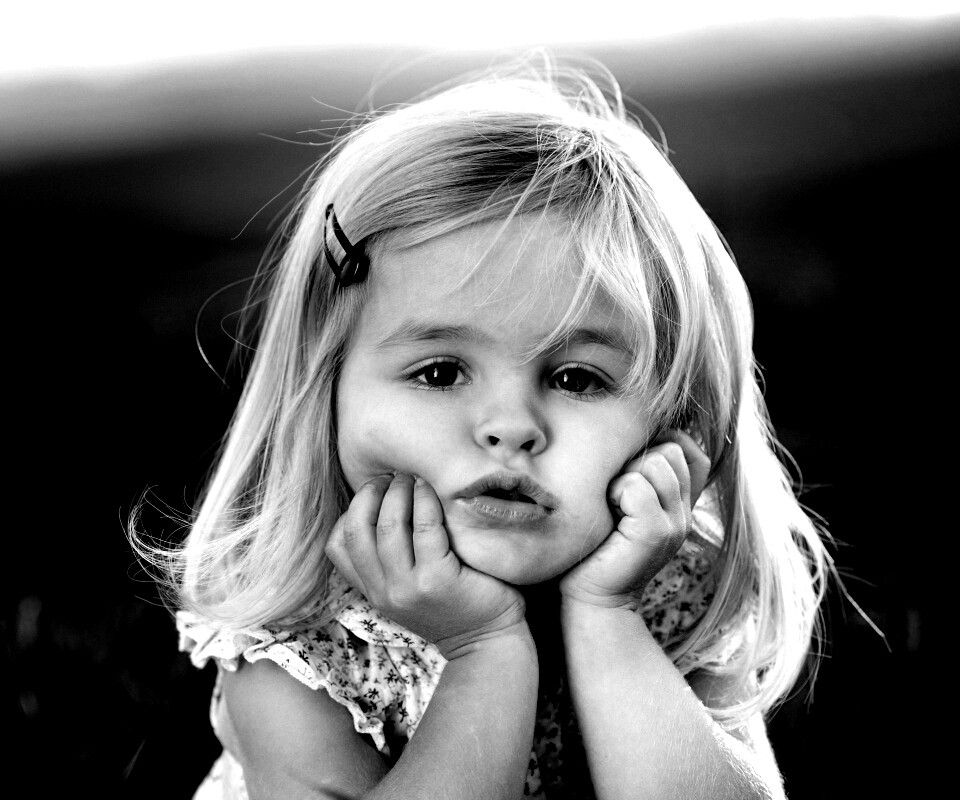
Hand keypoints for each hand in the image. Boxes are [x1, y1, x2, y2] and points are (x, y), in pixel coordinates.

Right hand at [325, 473, 527, 658]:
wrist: (489, 641)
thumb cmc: (456, 604)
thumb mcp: (409, 589)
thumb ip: (391, 561)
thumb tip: (384, 503)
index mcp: (373, 592)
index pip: (337, 546)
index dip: (351, 510)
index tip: (374, 492)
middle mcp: (384, 592)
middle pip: (357, 529)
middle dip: (371, 493)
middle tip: (393, 476)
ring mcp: (408, 587)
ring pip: (388, 524)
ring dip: (399, 492)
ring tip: (413, 478)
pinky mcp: (437, 579)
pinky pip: (424, 527)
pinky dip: (426, 502)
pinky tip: (433, 491)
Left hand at [559, 430, 709, 609]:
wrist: (591, 596)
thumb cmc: (595, 543)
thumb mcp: (620, 500)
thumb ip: (634, 472)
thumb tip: (631, 430)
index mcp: (679, 502)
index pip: (689, 450)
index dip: (659, 445)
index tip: (627, 471)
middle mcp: (684, 512)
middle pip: (671, 449)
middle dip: (635, 460)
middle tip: (614, 494)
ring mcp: (676, 524)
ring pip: (656, 463)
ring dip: (624, 476)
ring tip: (611, 504)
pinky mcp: (657, 534)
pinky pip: (637, 486)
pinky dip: (616, 492)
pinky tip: (608, 513)